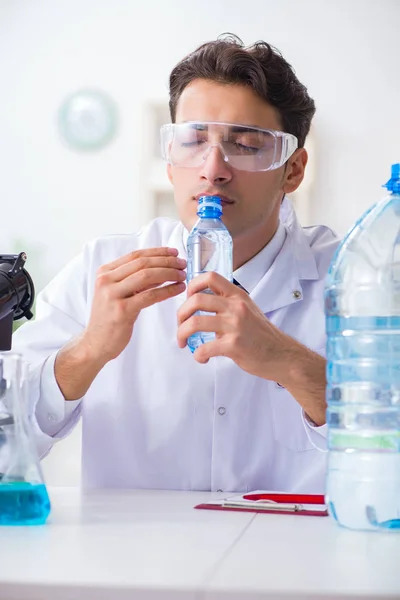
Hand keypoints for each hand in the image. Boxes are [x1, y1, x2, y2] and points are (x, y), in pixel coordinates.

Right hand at [83, 247, 185, 363]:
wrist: (96, 343)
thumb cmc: (110, 318)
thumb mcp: (119, 293)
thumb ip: (137, 280)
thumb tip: (163, 268)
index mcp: (105, 272)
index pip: (135, 255)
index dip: (157, 252)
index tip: (174, 252)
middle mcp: (106, 280)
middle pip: (142, 263)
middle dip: (166, 261)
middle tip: (182, 263)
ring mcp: (112, 295)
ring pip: (146, 276)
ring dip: (169, 273)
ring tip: (182, 275)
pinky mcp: (122, 311)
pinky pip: (150, 296)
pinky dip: (167, 290)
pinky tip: (178, 289)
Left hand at [176, 272, 291, 382]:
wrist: (282, 355)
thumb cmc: (262, 336)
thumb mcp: (248, 310)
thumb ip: (227, 305)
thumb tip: (201, 308)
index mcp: (238, 296)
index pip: (210, 277)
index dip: (192, 285)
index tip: (188, 298)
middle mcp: (236, 307)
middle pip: (196, 300)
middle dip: (180, 314)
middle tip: (180, 326)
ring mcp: (235, 326)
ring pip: (195, 323)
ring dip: (182, 334)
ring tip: (183, 342)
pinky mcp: (234, 345)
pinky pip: (204, 348)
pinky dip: (197, 355)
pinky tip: (202, 357)